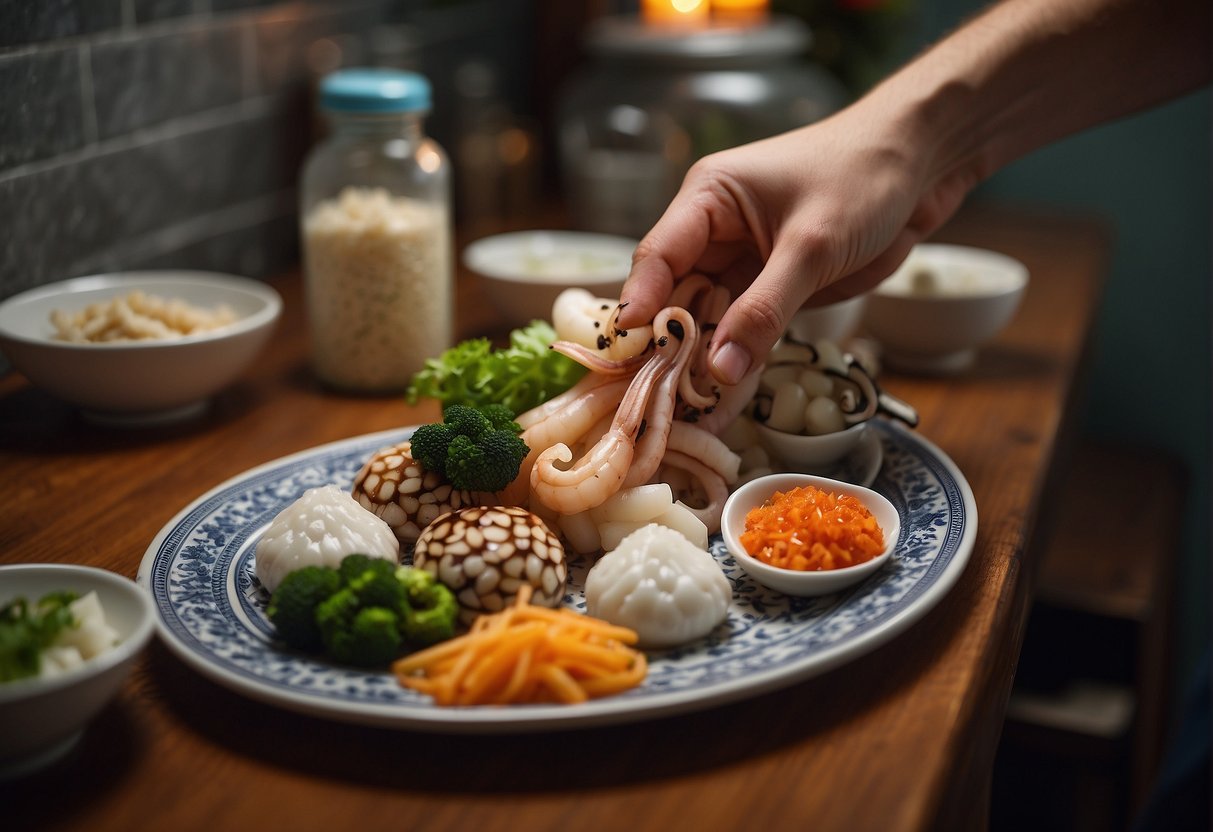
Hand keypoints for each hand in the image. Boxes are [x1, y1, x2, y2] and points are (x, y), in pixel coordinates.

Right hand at [618, 108, 972, 384]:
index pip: (658, 258)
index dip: (641, 307)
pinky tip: (724, 403)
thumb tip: (718, 370)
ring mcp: (743, 262)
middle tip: (655, 402)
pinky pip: (743, 331)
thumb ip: (764, 310)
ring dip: (700, 364)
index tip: (629, 354)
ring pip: (707, 321)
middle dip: (668, 348)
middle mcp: (715, 232)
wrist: (924, 163)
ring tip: (685, 414)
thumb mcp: (810, 246)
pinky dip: (736, 363)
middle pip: (675, 297)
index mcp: (708, 199)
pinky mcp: (772, 287)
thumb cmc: (863, 177)